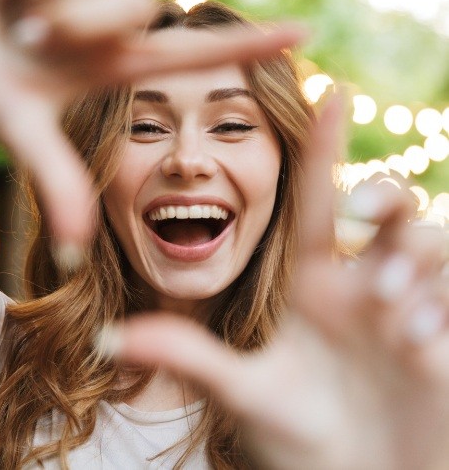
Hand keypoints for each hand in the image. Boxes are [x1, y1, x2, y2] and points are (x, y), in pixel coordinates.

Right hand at [0, 0, 306, 247]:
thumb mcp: (15, 127)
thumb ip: (55, 182)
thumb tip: (76, 255)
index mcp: (109, 69)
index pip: (193, 57)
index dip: (249, 46)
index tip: (304, 36)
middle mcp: (104, 25)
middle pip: (129, 7)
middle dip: (75, 23)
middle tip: (24, 38)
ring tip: (5, 17)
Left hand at [106, 97, 448, 468]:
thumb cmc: (300, 441)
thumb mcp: (244, 392)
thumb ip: (187, 358)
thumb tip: (110, 338)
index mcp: (314, 285)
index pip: (318, 203)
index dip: (323, 148)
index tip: (328, 90)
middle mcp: (363, 284)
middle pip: (389, 204)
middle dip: (386, 196)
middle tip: (367, 218)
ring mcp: (409, 307)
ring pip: (432, 242)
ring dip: (417, 268)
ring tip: (394, 322)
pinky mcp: (445, 335)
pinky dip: (440, 310)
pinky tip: (420, 351)